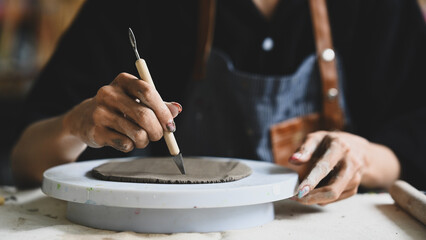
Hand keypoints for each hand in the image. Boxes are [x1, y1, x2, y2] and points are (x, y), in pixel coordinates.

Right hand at [63, 72, 181, 151]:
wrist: (84, 119)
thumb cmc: (119, 108)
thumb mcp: (138, 101)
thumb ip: (159, 105)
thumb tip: (176, 110)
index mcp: (123, 81)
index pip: (147, 90)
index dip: (162, 110)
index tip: (170, 125)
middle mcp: (109, 93)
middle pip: (144, 115)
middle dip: (158, 131)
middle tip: (159, 135)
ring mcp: (100, 112)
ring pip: (137, 133)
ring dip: (145, 140)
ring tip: (141, 138)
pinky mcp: (96, 131)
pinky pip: (126, 144)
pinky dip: (132, 146)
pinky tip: (125, 140)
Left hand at [289, 131, 369, 204]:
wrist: (355, 148)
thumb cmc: (330, 143)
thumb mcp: (316, 139)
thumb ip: (304, 149)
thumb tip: (293, 160)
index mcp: (339, 148)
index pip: (324, 168)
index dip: (311, 181)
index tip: (299, 191)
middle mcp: (351, 163)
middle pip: (332, 190)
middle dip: (312, 198)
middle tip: (296, 198)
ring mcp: (355, 178)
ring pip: (333, 197)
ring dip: (315, 197)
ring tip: (305, 189)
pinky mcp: (354, 188)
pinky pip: (334, 199)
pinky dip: (322, 197)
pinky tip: (317, 188)